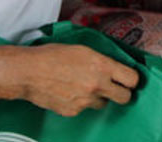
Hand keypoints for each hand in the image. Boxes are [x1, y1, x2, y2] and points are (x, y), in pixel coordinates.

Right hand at [13, 44, 138, 116]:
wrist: (29, 72)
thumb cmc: (52, 56)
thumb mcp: (83, 50)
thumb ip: (101, 60)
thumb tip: (113, 68)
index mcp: (101, 65)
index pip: (132, 79)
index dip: (132, 80)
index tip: (129, 79)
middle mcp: (97, 85)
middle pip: (125, 97)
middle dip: (122, 93)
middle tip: (115, 88)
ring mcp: (86, 100)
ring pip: (103, 104)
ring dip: (99, 97)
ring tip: (83, 86)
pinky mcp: (74, 111)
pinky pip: (85, 108)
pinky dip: (81, 102)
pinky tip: (69, 91)